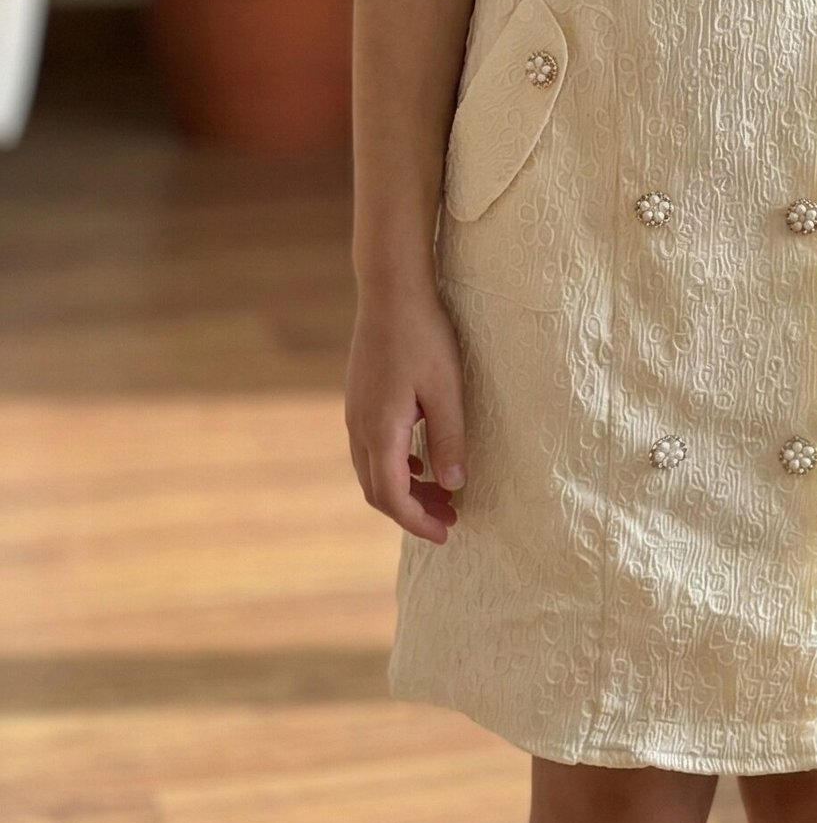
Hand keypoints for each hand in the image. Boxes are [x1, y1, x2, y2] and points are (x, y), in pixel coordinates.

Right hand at [345, 282, 469, 543]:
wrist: (390, 290)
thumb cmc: (424, 335)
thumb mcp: (446, 389)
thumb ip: (449, 438)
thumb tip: (454, 485)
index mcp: (380, 429)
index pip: (392, 496)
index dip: (417, 521)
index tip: (446, 532)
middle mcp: (360, 427)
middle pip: (378, 490)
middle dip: (412, 512)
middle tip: (449, 519)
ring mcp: (355, 413)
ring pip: (373, 470)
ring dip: (405, 490)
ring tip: (442, 494)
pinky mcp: (360, 400)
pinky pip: (372, 449)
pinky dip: (396, 466)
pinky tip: (422, 461)